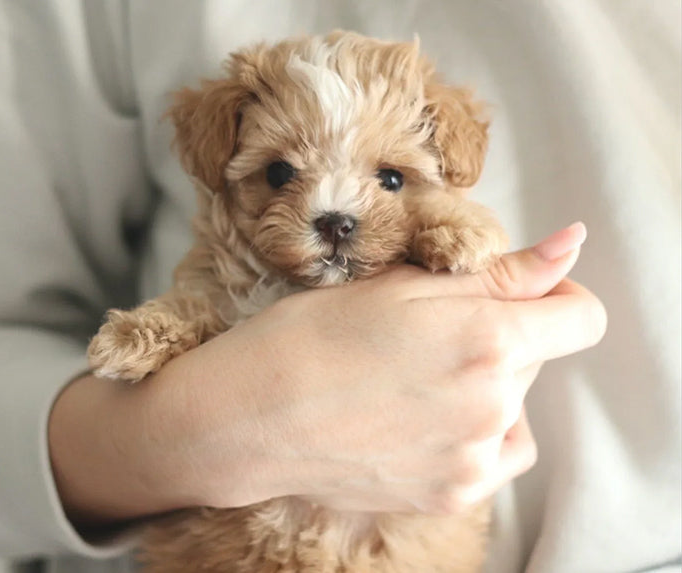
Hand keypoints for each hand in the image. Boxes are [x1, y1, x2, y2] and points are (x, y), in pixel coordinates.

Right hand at [49, 223, 605, 524]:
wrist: (251, 418)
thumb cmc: (308, 337)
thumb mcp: (398, 284)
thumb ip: (498, 272)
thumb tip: (569, 247)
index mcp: (486, 335)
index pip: (580, 316)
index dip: (553, 297)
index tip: (513, 294)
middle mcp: (494, 402)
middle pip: (534, 357)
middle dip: (494, 338)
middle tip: (420, 335)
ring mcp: (475, 457)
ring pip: (512, 406)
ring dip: (483, 389)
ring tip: (411, 382)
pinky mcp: (455, 493)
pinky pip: (494, 454)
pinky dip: (470, 435)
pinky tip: (416, 421)